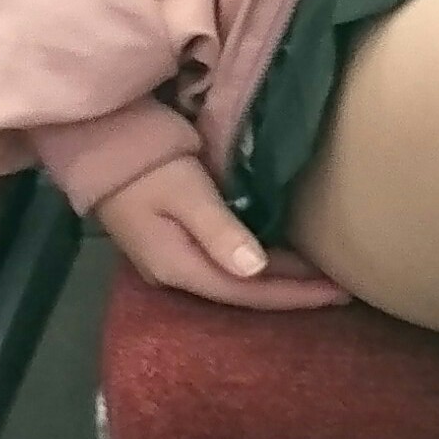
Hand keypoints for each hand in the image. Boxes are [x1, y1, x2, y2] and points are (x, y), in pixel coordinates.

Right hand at [95, 153, 352, 309]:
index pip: (248, 292)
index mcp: (178, 267)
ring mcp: (171, 261)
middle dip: (293, 292)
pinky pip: (226, 266)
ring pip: (236, 282)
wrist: (96, 143)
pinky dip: (259, 265)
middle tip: (342, 288)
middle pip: (244, 294)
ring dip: (278, 281)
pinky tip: (281, 258)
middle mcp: (175, 274)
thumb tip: (257, 270)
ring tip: (320, 278)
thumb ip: (220, 231)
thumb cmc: (144, 163)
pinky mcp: (173, 244)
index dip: (295, 294)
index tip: (339, 291)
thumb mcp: (185, 192)